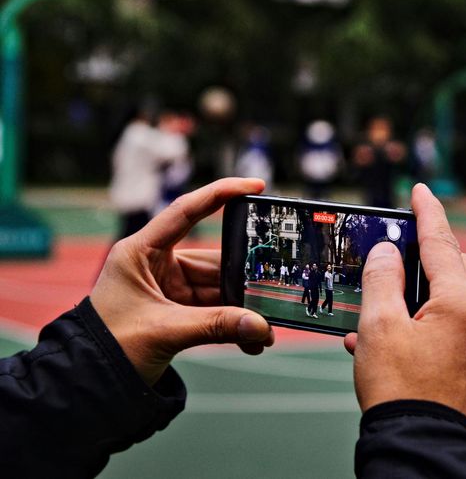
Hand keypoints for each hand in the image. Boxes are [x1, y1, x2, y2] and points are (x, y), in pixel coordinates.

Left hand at [91, 178, 274, 385]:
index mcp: (141, 252)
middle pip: (214, 261)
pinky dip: (233, 324)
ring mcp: (170, 289)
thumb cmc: (108, 348)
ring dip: (243, 310)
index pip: (185, 211)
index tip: (255, 185)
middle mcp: (157, 265)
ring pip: (219, 290)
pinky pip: (215, 311)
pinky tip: (251, 340)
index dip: (220, 193)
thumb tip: (260, 327)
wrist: (88, 383)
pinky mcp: (179, 312)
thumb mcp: (163, 331)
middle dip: (245, 280)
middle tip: (274, 289)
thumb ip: (215, 327)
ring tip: (265, 330)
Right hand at [344, 184, 465, 425]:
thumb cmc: (400, 392)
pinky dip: (433, 321)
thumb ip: (383, 278)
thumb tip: (388, 252)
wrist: (424, 449)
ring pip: (458, 297)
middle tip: (392, 262)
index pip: (442, 242)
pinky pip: (461, 325)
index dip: (427, 212)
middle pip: (454, 267)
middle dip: (424, 260)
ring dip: (424, 296)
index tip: (421, 191)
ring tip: (383, 315)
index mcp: (464, 303)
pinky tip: (399, 338)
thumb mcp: (378, 327)